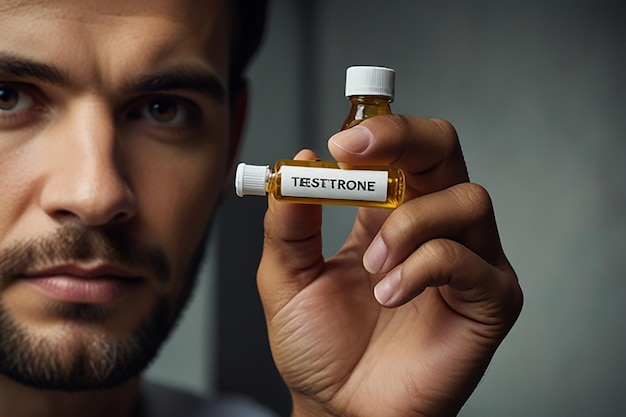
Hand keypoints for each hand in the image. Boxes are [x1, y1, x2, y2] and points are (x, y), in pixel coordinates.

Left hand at [256, 115, 522, 416]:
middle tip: (357, 156)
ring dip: (410, 223)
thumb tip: (296, 163)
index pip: (400, 149)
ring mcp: (466, 259)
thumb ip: (288, 223)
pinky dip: (424, 268)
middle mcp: (431, 227)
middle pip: (444, 149)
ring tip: (373, 268)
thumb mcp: (286, 278)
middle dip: (404, 139)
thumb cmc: (320, 348)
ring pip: (468, 198)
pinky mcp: (489, 299)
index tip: (340, 144)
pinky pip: (469, 259)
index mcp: (385, 214)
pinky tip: (391, 295)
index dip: (379, 130)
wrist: (341, 409)